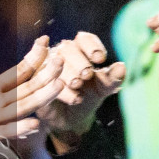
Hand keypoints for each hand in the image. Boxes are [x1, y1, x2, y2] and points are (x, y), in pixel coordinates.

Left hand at [0, 32, 63, 158]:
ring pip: (23, 107)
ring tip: (58, 85)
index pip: (18, 72)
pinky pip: (6, 132)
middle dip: (45, 74)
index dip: (32, 57)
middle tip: (61, 59)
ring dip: (41, 97)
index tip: (45, 41)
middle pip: (27, 88)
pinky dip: (20, 129)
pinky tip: (34, 124)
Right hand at [39, 32, 127, 151]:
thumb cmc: (89, 96)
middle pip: (69, 49)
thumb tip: (121, 67)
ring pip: (55, 64)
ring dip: (68, 74)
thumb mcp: (103, 88)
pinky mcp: (37, 82)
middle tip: (87, 74)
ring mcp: (47, 66)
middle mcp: (62, 53)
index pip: (85, 39)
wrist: (73, 119)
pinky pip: (45, 81)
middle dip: (79, 62)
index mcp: (80, 49)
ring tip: (78, 87)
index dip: (92, 46)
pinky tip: (73, 98)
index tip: (100, 58)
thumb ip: (113, 78)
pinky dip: (60, 89)